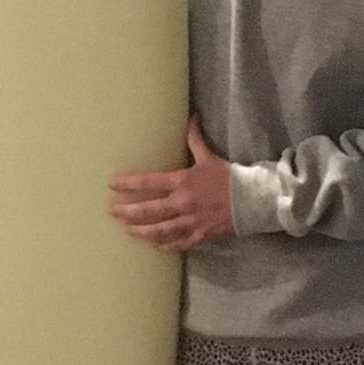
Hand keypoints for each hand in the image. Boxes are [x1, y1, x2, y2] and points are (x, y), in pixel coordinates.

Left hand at [108, 117, 234, 253]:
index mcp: (183, 182)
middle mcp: (182, 204)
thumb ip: (195, 139)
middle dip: (128, 212)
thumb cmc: (229, 177)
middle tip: (112, 212)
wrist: (252, 200)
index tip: (112, 185)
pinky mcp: (200, 236)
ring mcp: (190, 222)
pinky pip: (178, 244)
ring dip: (141, 232)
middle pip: (149, 211)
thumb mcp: (209, 157)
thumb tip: (191, 118)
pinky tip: (155, 246)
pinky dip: (165, 246)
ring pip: (159, 231)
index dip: (129, 184)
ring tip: (127, 230)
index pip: (149, 182)